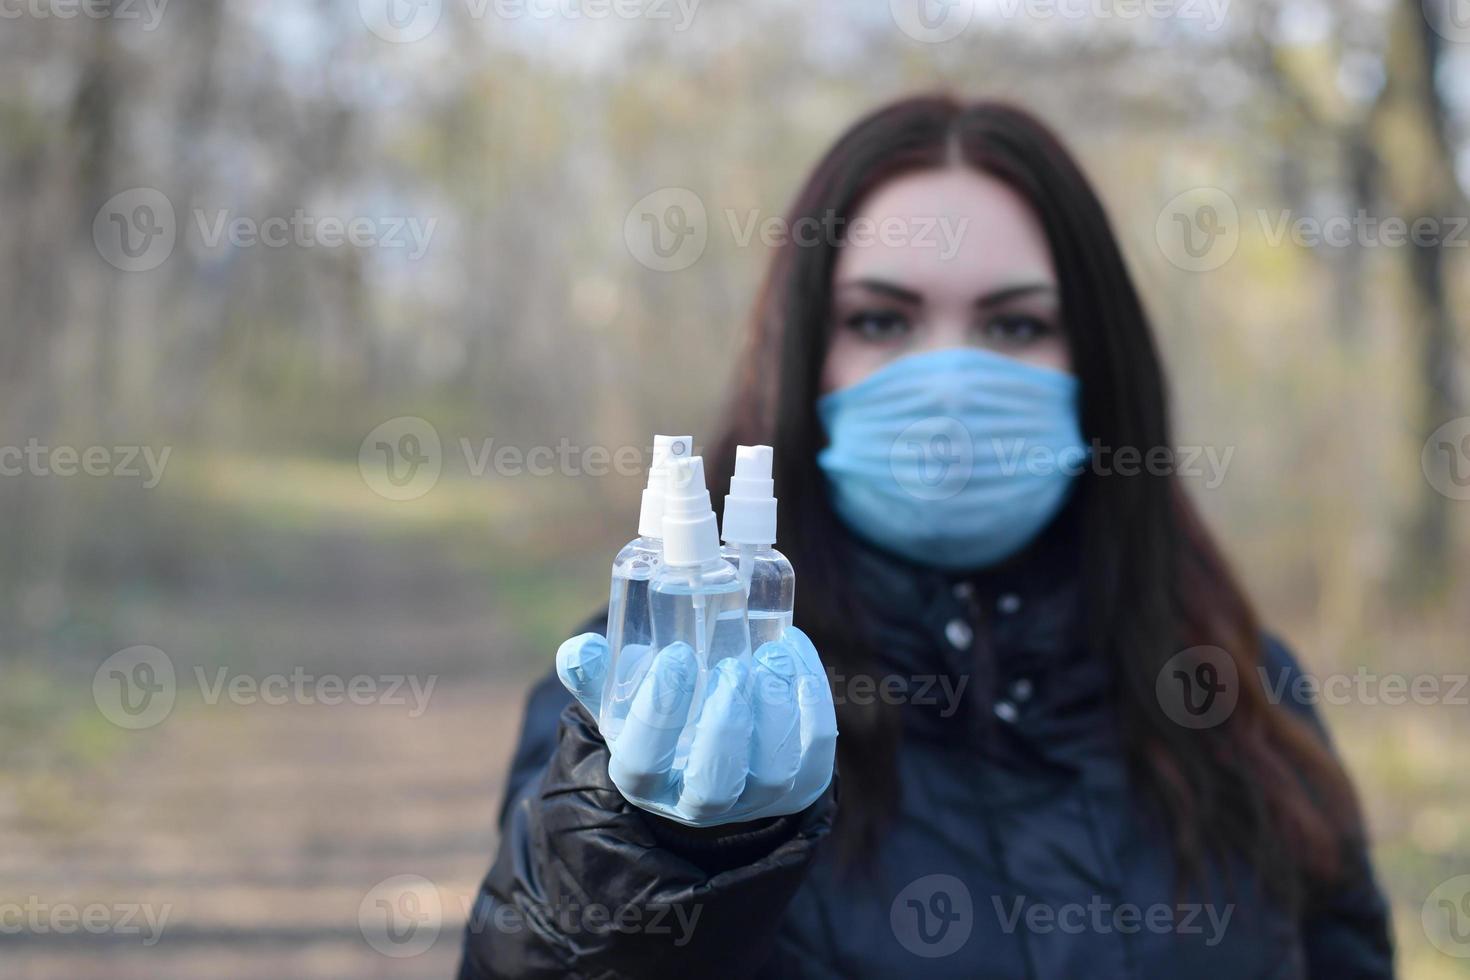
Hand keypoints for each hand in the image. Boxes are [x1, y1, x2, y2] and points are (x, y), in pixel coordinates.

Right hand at [556, 627, 836, 826]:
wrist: (713, 751)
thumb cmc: (660, 715)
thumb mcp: (620, 697)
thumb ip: (595, 673)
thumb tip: (578, 650)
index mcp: (645, 779)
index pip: (643, 763)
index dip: (659, 713)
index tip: (677, 655)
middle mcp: (698, 802)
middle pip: (712, 787)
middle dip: (725, 726)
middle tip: (733, 666)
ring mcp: (755, 800)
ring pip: (771, 775)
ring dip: (777, 712)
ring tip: (773, 655)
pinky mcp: (801, 788)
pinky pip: (815, 757)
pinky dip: (812, 706)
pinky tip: (795, 655)